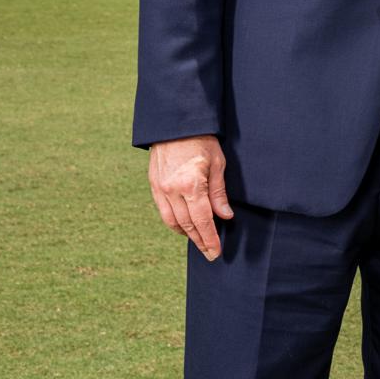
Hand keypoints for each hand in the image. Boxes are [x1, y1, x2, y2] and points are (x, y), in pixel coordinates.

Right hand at [148, 134, 232, 261]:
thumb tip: (225, 216)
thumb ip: (219, 193)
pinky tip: (183, 227)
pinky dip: (174, 223)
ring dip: (186, 234)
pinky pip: (163, 211)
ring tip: (199, 242)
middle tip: (209, 253)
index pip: (202, 220)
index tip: (216, 251)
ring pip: (172, 221)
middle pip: (187, 224)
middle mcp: (173, 190)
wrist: (175, 124)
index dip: (209, 238)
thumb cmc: (202, 140)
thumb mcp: (217, 163)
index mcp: (191, 184)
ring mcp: (161, 189)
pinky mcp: (154, 186)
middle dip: (199, 241)